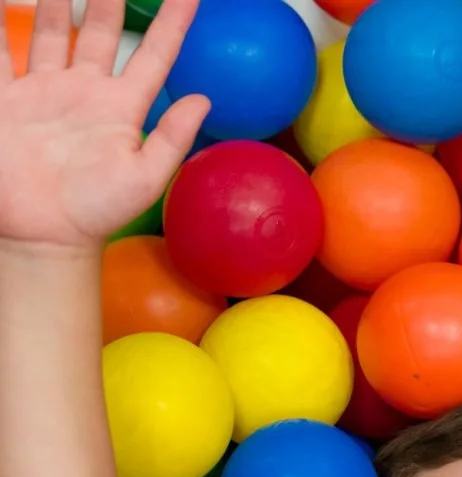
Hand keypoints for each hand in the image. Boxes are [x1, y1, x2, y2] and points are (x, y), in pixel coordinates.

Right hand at [0, 0, 206, 253]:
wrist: (41, 232)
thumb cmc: (96, 211)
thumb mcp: (144, 177)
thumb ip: (172, 137)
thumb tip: (204, 99)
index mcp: (122, 105)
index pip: (154, 53)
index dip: (172, 21)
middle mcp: (85, 90)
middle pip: (98, 30)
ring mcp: (44, 89)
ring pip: (51, 30)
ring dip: (56, 2)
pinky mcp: (5, 96)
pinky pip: (0, 51)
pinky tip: (5, 2)